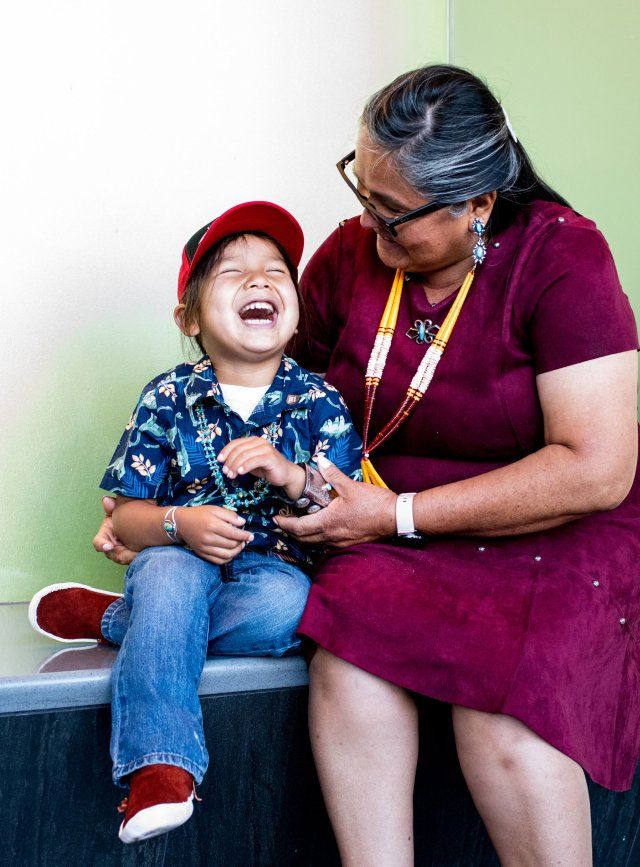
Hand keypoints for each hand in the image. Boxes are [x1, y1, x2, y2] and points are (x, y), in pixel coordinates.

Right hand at [92, 496, 137, 565]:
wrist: (143, 518)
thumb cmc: (129, 511)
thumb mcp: (121, 508)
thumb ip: (114, 505)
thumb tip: (106, 500)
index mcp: (105, 534)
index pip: (98, 543)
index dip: (102, 545)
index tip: (109, 546)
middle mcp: (110, 545)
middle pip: (112, 555)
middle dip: (122, 555)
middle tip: (133, 554)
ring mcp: (120, 552)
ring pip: (123, 559)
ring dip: (132, 557)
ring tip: (141, 552)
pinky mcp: (130, 555)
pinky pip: (133, 559)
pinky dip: (138, 556)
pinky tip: (145, 552)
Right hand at [177, 505, 253, 564]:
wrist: (181, 523)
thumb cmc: (199, 514)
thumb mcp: (214, 509)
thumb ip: (229, 515)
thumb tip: (243, 522)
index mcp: (212, 525)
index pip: (234, 533)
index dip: (245, 536)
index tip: (251, 536)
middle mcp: (208, 538)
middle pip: (232, 545)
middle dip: (242, 543)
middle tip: (246, 539)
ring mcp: (205, 548)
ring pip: (227, 555)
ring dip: (237, 551)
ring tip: (240, 545)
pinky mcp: (202, 554)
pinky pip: (218, 561)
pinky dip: (228, 558)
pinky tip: (231, 552)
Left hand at [218, 437, 304, 498]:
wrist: (285, 474)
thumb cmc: (266, 468)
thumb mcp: (249, 462)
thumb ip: (239, 459)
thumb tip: (223, 462)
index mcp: (253, 440)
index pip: (236, 443)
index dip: (226, 451)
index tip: (219, 460)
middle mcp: (259, 441)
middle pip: (239, 449)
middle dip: (229, 461)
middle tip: (225, 472)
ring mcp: (265, 448)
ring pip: (245, 455)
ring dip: (235, 465)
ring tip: (231, 475)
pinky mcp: (270, 457)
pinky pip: (254, 460)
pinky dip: (245, 466)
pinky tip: (240, 473)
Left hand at [274, 457, 396, 547]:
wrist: (396, 518)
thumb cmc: (375, 503)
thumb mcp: (351, 486)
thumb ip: (333, 475)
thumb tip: (320, 460)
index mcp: (328, 521)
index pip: (299, 527)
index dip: (285, 524)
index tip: (276, 519)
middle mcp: (332, 535)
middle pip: (304, 538)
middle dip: (291, 531)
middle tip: (283, 522)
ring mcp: (341, 542)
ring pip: (315, 543)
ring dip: (304, 536)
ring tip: (299, 525)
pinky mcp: (350, 543)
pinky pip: (327, 544)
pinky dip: (318, 538)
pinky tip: (321, 529)